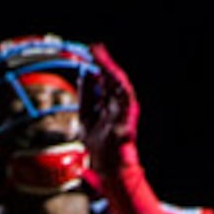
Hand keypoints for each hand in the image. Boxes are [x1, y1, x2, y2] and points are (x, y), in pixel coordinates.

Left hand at [84, 41, 139, 161]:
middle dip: (103, 62)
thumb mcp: (85, 116)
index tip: (89, 54)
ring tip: (101, 55)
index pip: (103, 81)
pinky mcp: (128, 114)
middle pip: (111, 78)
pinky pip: (124, 94)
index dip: (96, 67)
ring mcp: (124, 108)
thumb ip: (85, 96)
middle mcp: (117, 104)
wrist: (107, 165)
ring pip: (118, 83)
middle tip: (95, 48)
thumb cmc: (99, 146)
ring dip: (109, 67)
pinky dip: (117, 82)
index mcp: (108, 104)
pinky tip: (109, 70)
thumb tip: (84, 74)